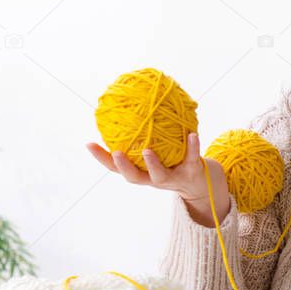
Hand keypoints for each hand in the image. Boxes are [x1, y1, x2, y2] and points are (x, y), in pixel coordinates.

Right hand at [86, 133, 230, 223]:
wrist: (201, 183)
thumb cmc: (172, 163)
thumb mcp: (155, 153)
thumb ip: (142, 138)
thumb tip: (129, 106)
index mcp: (141, 173)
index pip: (116, 168)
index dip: (102, 158)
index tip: (89, 143)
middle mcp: (153, 179)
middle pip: (133, 177)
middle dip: (123, 167)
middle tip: (116, 153)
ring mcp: (172, 178)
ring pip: (159, 175)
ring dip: (152, 164)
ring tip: (147, 150)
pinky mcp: (191, 173)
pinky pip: (191, 159)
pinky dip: (193, 147)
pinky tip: (193, 134)